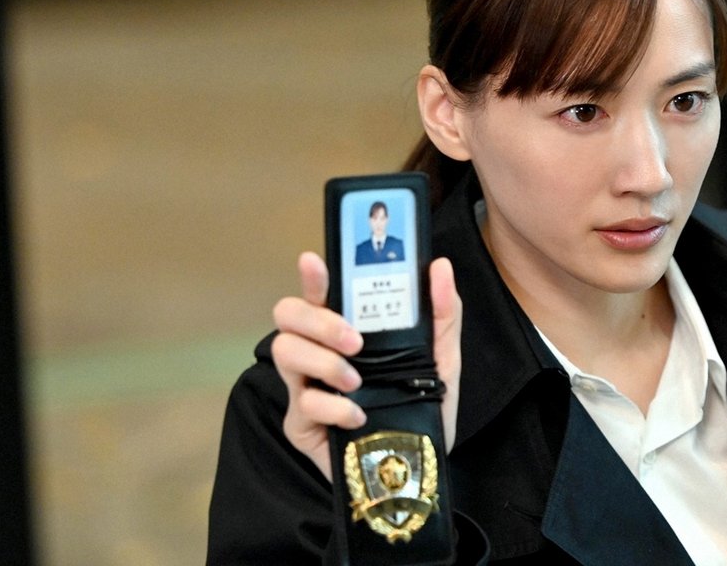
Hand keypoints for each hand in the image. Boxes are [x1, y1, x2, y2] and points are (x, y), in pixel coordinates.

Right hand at [271, 252, 462, 480]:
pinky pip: (302, 404)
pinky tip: (358, 415)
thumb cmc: (423, 404)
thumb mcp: (442, 359)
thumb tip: (440, 267)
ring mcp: (304, 388)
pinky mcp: (300, 425)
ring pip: (284, 352)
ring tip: (358, 381)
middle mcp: (319, 352)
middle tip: (355, 341)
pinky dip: (333, 406)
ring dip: (323, 361)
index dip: (313, 276)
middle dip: (318, 321)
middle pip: (287, 315)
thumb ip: (442, 314)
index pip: (320, 293)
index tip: (314, 261)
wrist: (418, 465)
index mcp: (347, 330)